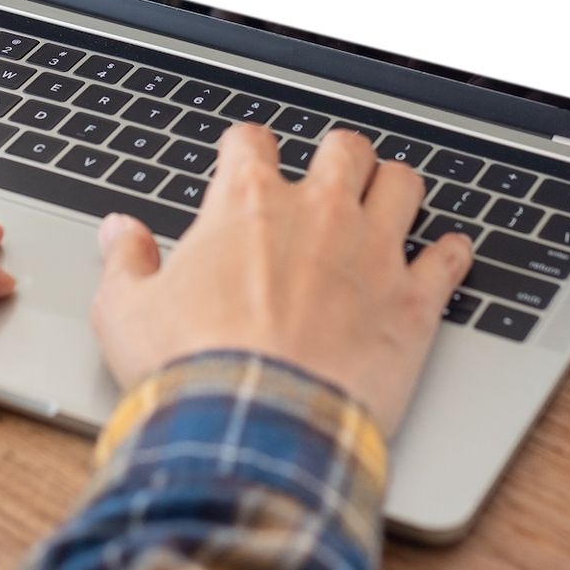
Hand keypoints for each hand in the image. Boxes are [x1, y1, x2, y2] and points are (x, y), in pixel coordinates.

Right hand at [91, 125, 471, 434]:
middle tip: (330, 181)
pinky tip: (448, 256)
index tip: (244, 161)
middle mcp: (318, 213)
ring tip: (388, 203)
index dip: (246, 148)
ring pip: (403, 184)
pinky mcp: (414, 301)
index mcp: (246, 205)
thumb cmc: (191, 371)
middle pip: (343, 149)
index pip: (251, 141)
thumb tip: (118, 233)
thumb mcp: (127, 314)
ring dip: (395, 190)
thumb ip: (126, 264)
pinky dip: (451, 255)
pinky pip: (450, 258)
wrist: (255, 428)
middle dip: (337, 159)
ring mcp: (373, 252)